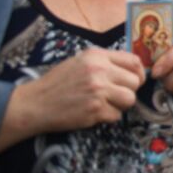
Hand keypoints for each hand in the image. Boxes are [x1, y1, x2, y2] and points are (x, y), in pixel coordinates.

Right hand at [10, 48, 142, 134]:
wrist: (34, 103)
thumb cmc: (58, 83)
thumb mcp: (80, 62)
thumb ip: (105, 63)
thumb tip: (133, 70)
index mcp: (96, 55)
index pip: (134, 61)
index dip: (138, 73)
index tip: (133, 81)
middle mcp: (99, 70)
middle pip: (135, 82)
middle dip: (128, 91)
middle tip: (113, 95)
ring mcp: (98, 90)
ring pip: (130, 99)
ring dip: (120, 105)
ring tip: (104, 104)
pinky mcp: (95, 109)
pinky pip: (116, 116)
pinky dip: (107, 117)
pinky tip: (93, 113)